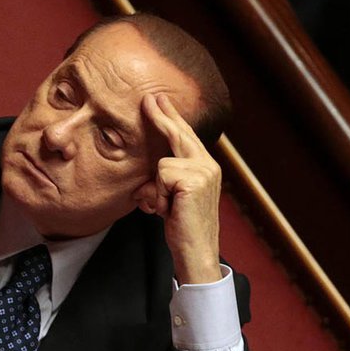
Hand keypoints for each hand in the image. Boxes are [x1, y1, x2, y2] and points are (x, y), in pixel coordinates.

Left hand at [137, 93, 222, 283]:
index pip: (184, 137)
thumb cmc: (181, 228)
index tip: (158, 101)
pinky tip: (169, 210)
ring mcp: (204, 171)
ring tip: (167, 209)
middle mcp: (208, 165)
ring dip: (156, 191)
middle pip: (179, 135)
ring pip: (161, 165)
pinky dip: (158, 196)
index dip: (170, 119)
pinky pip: (161, 176)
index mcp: (204, 168)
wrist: (196, 252)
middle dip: (162, 117)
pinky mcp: (195, 180)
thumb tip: (141, 182)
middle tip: (148, 98)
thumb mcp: (169, 200)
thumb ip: (162, 183)